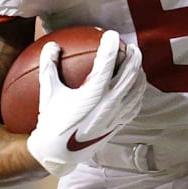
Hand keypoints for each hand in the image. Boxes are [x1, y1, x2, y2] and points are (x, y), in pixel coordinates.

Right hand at [26, 30, 145, 175]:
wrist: (59, 154)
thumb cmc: (52, 122)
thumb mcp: (49, 93)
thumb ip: (49, 67)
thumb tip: (51, 44)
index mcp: (92, 94)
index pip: (107, 62)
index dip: (111, 45)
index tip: (110, 34)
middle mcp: (109, 103)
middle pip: (130, 72)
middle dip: (132, 55)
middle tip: (129, 45)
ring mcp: (118, 114)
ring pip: (137, 87)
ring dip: (138, 70)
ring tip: (135, 60)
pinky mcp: (121, 123)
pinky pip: (136, 103)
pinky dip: (139, 89)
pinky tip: (136, 83)